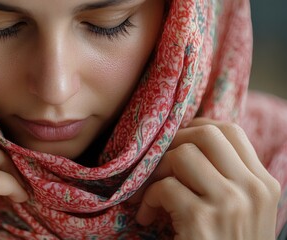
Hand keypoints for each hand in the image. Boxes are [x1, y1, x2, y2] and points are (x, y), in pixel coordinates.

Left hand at [135, 118, 279, 239]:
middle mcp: (252, 189)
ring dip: (156, 173)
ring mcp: (230, 203)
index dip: (195, 129)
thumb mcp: (241, 212)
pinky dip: (147, 199)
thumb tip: (190, 144)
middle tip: (158, 166)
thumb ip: (226, 179)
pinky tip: (148, 217)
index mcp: (263, 184)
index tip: (176, 145)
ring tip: (149, 195)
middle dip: (173, 144)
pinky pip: (165, 187)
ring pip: (182, 155)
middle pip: (206, 134)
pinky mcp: (202, 220)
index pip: (230, 131)